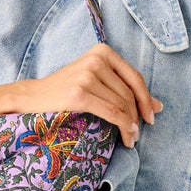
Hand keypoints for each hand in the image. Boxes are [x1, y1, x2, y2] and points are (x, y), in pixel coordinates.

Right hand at [14, 43, 162, 147]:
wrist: (32, 98)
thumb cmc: (65, 92)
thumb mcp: (96, 82)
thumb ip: (124, 89)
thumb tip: (159, 106)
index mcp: (102, 51)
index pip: (134, 77)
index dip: (146, 99)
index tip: (151, 117)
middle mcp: (96, 60)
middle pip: (129, 93)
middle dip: (138, 116)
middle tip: (138, 134)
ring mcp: (87, 75)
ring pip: (122, 104)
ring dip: (131, 125)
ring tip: (131, 138)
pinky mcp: (80, 93)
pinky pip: (112, 112)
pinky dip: (123, 126)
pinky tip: (125, 136)